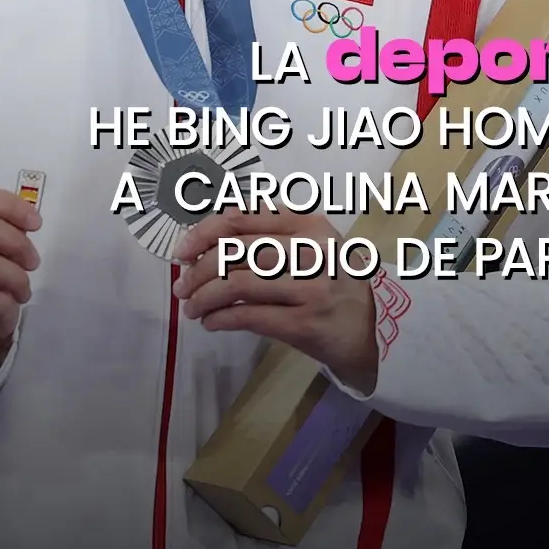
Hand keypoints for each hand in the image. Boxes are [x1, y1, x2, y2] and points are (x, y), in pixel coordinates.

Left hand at [173, 212, 377, 394]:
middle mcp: (311, 250)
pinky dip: (221, 318)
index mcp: (308, 223)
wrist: (367, 332)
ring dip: (205, 296)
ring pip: (238, 284)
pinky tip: (211, 322)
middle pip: (237, 251)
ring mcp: (310, 287)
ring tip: (192, 307)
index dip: (205, 232)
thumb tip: (205, 242)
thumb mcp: (310, 246)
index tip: (183, 250)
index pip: (244, 217)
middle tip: (181, 286)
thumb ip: (269, 235)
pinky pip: (249, 316)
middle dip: (199, 270)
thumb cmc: (330, 282)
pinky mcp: (305, 323)